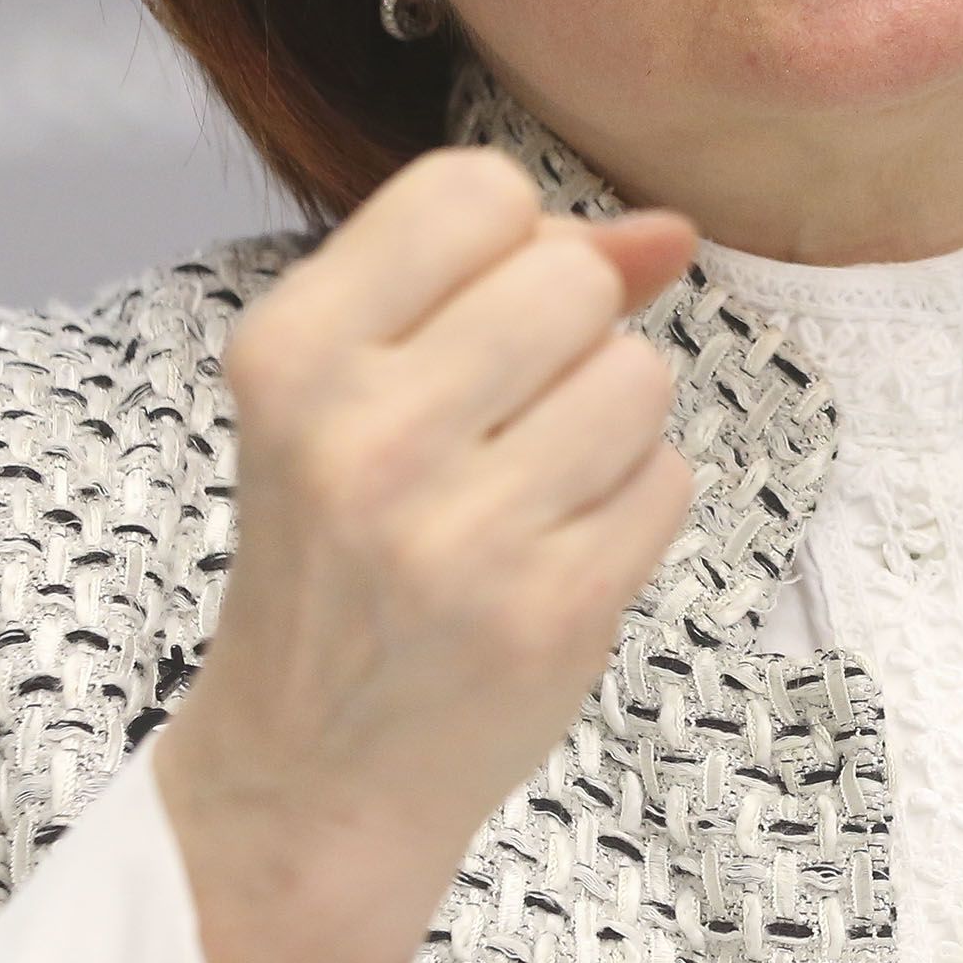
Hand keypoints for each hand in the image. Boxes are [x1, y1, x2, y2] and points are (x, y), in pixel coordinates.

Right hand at [152, 148, 698, 962]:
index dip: (510, 243)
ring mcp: (455, 534)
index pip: (473, 190)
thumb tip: (671, 231)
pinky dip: (632, 509)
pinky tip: (554, 554)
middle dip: (570, 337)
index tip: (471, 318)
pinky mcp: (546, 614)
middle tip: (503, 422)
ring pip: (638, 377)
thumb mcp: (358, 390)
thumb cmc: (344, 551)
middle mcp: (360, 437)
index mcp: (291, 353)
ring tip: (529, 490)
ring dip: (611, 425)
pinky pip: (668, 480)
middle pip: (573, 281)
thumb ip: (507, 278)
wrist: (309, 773)